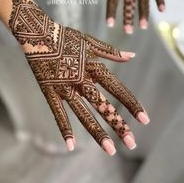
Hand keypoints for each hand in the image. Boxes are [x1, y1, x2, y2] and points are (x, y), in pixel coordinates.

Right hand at [9, 0, 149, 155]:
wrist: (39, 33)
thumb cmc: (66, 36)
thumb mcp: (91, 41)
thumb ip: (112, 51)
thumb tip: (132, 55)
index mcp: (93, 66)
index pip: (117, 88)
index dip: (131, 104)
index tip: (145, 119)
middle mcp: (81, 79)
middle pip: (103, 105)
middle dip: (118, 124)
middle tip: (132, 143)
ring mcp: (64, 87)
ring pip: (83, 113)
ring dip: (97, 132)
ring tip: (110, 150)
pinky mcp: (49, 91)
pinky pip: (57, 113)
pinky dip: (64, 129)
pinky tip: (70, 146)